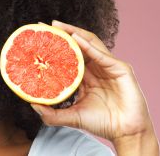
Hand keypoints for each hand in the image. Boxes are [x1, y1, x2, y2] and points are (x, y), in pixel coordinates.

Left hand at [31, 20, 158, 154]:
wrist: (126, 133)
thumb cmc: (102, 124)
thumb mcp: (72, 117)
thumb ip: (52, 114)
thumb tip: (32, 104)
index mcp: (86, 76)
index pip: (69, 55)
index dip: (56, 46)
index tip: (39, 38)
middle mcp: (97, 68)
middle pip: (79, 44)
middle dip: (64, 33)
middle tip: (46, 26)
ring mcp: (109, 66)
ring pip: (91, 43)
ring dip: (75, 33)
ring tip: (58, 26)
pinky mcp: (121, 69)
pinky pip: (102, 55)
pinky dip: (88, 46)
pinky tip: (75, 38)